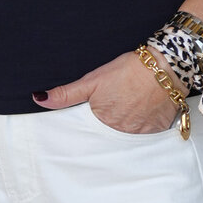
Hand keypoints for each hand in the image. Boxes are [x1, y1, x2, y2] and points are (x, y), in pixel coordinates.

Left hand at [33, 50, 185, 133]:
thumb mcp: (92, 80)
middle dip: (108, 129)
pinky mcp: (157, 130)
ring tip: (128, 112)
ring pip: (127, 137)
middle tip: (115, 111)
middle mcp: (120, 132)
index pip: (89, 134)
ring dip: (125, 129)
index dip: (90, 128)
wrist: (164, 65)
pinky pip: (146, 136)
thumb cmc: (127, 70)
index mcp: (102, 121)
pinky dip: (143, 128)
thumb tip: (39, 99)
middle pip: (109, 137)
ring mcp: (140, 133)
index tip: (92, 123)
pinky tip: (143, 115)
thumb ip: (66, 94)